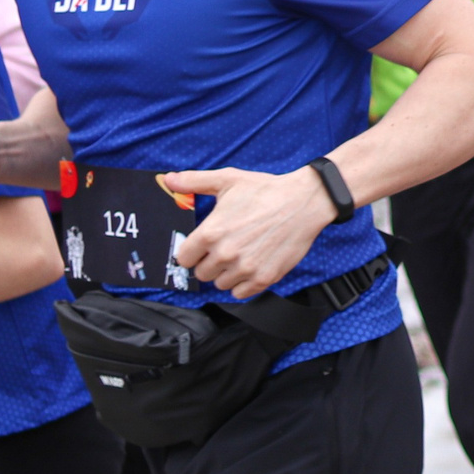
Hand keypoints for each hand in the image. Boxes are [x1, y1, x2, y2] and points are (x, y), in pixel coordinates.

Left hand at [163, 167, 338, 299]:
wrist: (304, 202)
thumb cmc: (266, 190)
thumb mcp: (228, 180)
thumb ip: (194, 181)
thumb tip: (169, 179)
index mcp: (210, 233)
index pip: (184, 258)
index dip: (192, 252)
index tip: (202, 247)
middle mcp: (225, 254)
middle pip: (201, 274)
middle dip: (210, 262)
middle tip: (226, 248)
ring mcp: (245, 268)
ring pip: (220, 284)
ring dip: (227, 273)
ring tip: (241, 255)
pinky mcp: (264, 278)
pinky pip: (240, 293)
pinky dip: (243, 284)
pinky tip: (251, 266)